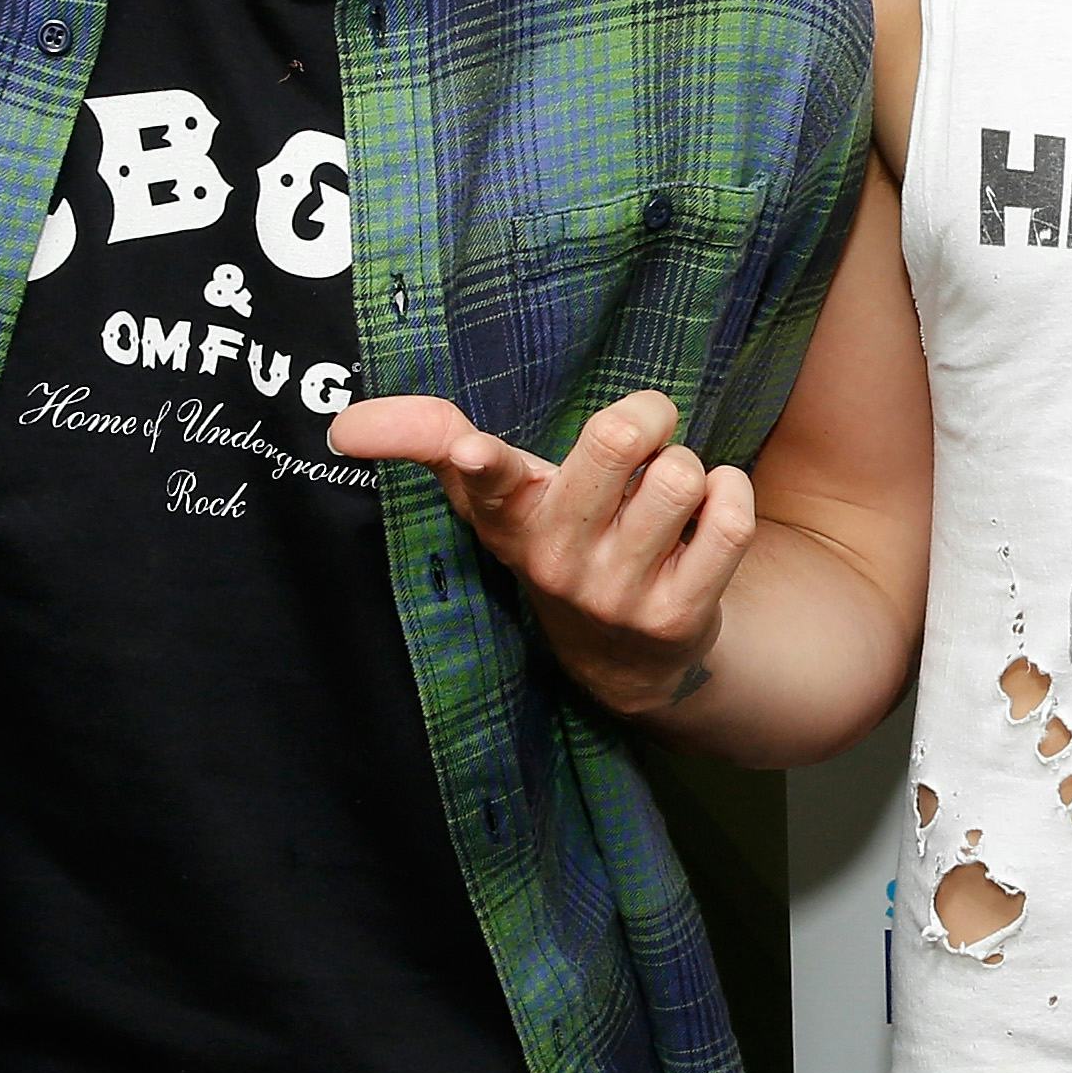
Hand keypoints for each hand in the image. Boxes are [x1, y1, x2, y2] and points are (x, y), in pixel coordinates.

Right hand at [333, 386, 750, 719]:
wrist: (624, 656)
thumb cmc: (556, 537)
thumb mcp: (495, 494)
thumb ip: (429, 440)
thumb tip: (340, 426)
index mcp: (507, 517)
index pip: (483, 481)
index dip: (478, 461)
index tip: (472, 452)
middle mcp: (555, 559)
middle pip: (617, 439)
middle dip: (648, 415)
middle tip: (643, 441)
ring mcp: (615, 592)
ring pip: (681, 474)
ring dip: (690, 468)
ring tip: (666, 500)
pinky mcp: (677, 615)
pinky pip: (729, 517)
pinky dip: (731, 496)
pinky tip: (707, 519)